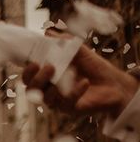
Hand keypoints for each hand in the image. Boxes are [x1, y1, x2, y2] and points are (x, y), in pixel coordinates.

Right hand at [22, 42, 138, 118]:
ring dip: (51, 88)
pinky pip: (67, 103)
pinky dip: (75, 92)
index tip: (33, 62)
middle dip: (36, 79)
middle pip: (31, 89)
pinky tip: (84, 83)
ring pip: (45, 99)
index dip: (27, 72)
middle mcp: (48, 89)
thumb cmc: (93, 67)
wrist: (113, 82)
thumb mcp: (78, 51)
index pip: (29, 77)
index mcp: (47, 76)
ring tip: (66, 73)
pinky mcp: (71, 109)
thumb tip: (47, 32)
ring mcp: (58, 101)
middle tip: (49, 67)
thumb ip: (63, 42)